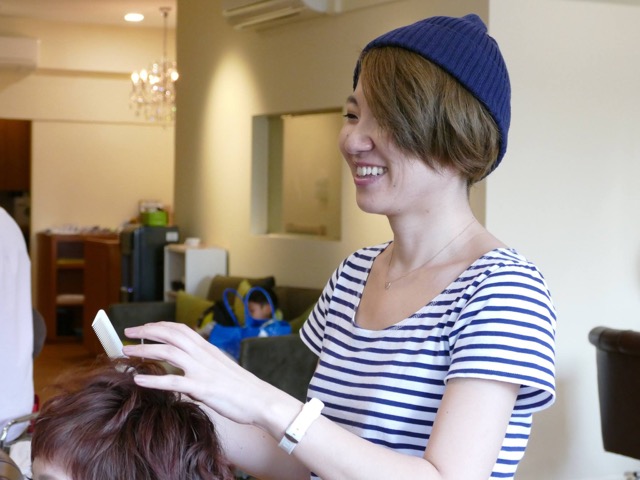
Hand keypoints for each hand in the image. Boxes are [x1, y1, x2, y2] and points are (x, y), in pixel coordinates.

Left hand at [123, 322, 285, 427]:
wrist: (260, 399)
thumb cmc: (241, 386)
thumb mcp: (221, 365)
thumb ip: (203, 360)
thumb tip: (186, 361)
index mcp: (207, 348)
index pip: (179, 328)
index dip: (158, 326)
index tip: (142, 328)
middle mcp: (203, 354)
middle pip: (170, 334)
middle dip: (146, 331)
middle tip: (127, 334)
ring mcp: (202, 370)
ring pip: (168, 352)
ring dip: (144, 350)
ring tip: (126, 352)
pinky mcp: (202, 388)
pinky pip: (173, 382)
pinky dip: (154, 380)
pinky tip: (138, 380)